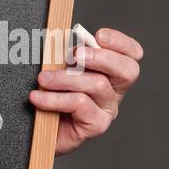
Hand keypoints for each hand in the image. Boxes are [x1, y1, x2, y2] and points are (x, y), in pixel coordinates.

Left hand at [29, 27, 142, 154]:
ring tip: (43, 79)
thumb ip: (68, 59)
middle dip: (101, 57)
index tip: (99, 34)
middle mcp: (114, 92)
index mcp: (112, 75)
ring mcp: (107, 110)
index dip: (121, 43)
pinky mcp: (96, 125)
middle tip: (74, 55)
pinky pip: (80, 104)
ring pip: (97, 85)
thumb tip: (62, 41)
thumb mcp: (60, 73)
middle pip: (127, 70)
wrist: (37, 134)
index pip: (131, 55)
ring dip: (66, 78)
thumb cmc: (50, 99)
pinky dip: (55, 99)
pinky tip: (37, 98)